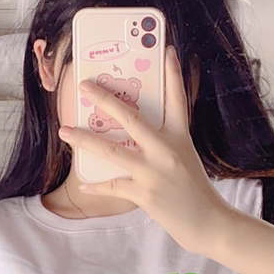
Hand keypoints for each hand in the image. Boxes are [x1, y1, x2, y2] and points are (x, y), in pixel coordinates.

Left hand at [58, 45, 235, 255]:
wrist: (208, 223)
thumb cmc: (194, 190)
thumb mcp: (185, 157)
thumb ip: (164, 143)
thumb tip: (135, 133)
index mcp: (181, 136)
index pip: (177, 98)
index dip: (172, 73)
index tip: (166, 50)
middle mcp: (167, 149)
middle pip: (131, 118)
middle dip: (105, 99)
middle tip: (84, 85)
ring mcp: (154, 172)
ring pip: (112, 150)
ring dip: (85, 140)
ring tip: (65, 131)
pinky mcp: (145, 194)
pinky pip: (113, 186)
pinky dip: (98, 186)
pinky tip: (85, 184)